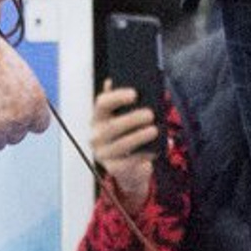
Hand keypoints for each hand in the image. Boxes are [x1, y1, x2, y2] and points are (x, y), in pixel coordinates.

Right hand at [90, 84, 158, 208]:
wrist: (131, 168)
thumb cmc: (129, 136)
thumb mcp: (126, 118)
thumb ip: (122, 102)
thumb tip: (113, 81)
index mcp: (98, 118)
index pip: (102, 103)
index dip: (118, 97)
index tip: (135, 94)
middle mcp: (96, 135)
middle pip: (113, 125)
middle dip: (133, 119)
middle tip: (150, 114)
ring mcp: (103, 153)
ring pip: (121, 144)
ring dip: (139, 136)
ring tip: (154, 130)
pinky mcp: (113, 168)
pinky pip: (128, 162)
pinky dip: (142, 155)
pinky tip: (153, 151)